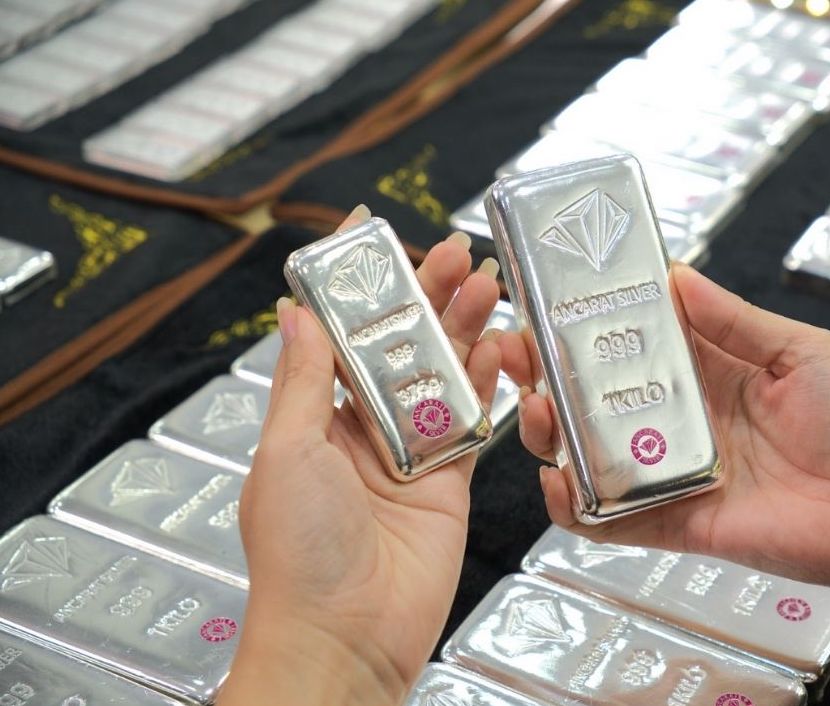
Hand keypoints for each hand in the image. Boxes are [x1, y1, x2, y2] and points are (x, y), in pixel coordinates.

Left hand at [218, 209, 501, 705]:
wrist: (347, 639)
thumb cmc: (299, 556)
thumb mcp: (288, 452)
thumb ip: (306, 380)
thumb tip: (294, 311)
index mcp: (311, 418)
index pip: (335, 333)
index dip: (353, 283)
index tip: (369, 231)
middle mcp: (360, 430)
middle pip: (398, 346)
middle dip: (423, 295)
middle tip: (451, 252)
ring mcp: (408, 454)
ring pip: (440, 375)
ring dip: (461, 328)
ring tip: (485, 282)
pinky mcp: (448, 481)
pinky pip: (471, 423)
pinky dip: (487, 384)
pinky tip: (498, 347)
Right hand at [497, 262, 829, 597]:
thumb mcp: (800, 352)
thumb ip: (734, 320)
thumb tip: (675, 275)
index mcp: (701, 372)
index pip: (626, 342)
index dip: (582, 323)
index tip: (544, 299)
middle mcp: (673, 420)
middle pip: (589, 398)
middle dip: (543, 375)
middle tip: (514, 353)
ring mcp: (666, 472)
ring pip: (585, 454)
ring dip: (549, 433)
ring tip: (537, 410)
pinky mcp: (670, 522)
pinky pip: (606, 518)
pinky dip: (573, 505)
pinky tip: (558, 480)